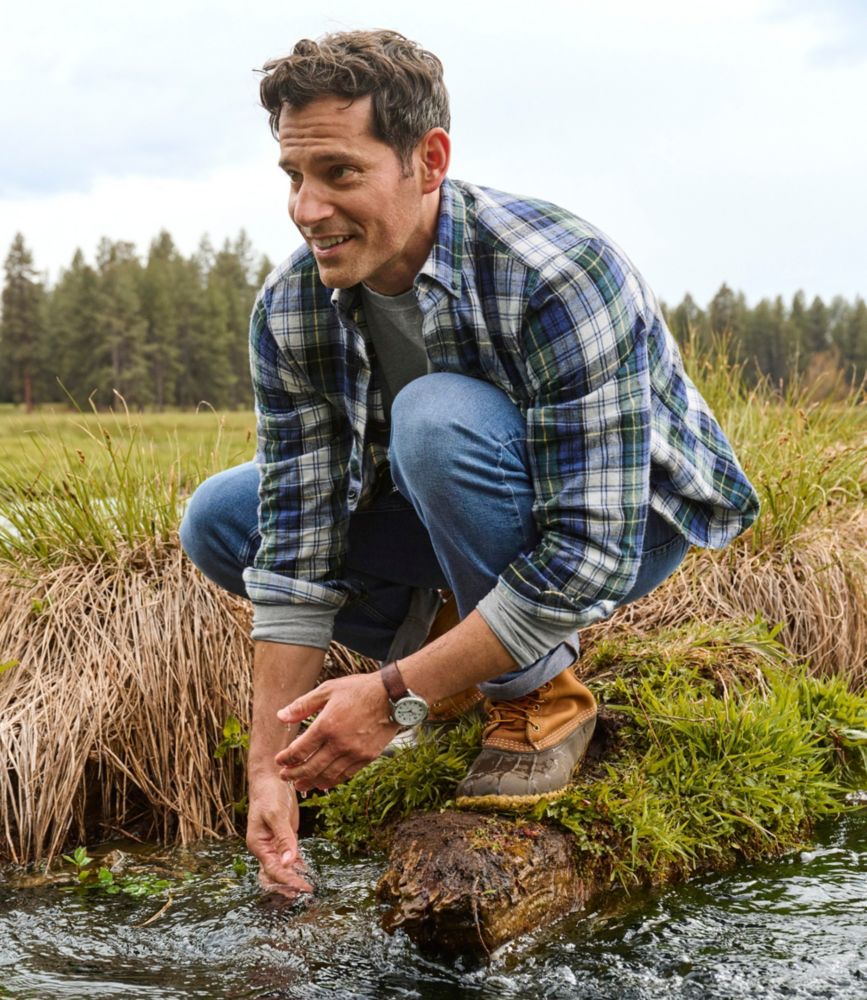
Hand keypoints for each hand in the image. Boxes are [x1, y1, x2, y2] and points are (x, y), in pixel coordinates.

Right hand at [246, 776, 313, 897]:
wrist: (271, 778)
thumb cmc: (269, 794)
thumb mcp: (276, 815)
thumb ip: (284, 838)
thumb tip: (289, 863)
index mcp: (258, 845)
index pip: (273, 870)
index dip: (288, 880)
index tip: (303, 888)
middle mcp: (265, 848)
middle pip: (275, 874)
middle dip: (289, 885)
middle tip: (307, 893)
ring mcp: (275, 844)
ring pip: (283, 868)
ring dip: (294, 879)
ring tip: (308, 889)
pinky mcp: (285, 838)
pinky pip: (290, 857)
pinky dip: (298, 866)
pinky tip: (308, 873)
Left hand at [274, 672, 399, 792]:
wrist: (391, 696)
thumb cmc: (359, 690)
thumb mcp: (327, 690)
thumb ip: (302, 705)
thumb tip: (280, 716)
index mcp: (326, 725)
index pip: (299, 750)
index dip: (286, 759)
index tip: (279, 761)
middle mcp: (339, 743)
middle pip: (310, 768)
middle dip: (294, 775)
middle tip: (285, 777)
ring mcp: (354, 753)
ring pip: (328, 776)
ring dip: (311, 782)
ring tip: (301, 785)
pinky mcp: (367, 757)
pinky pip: (345, 775)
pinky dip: (332, 781)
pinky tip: (324, 782)